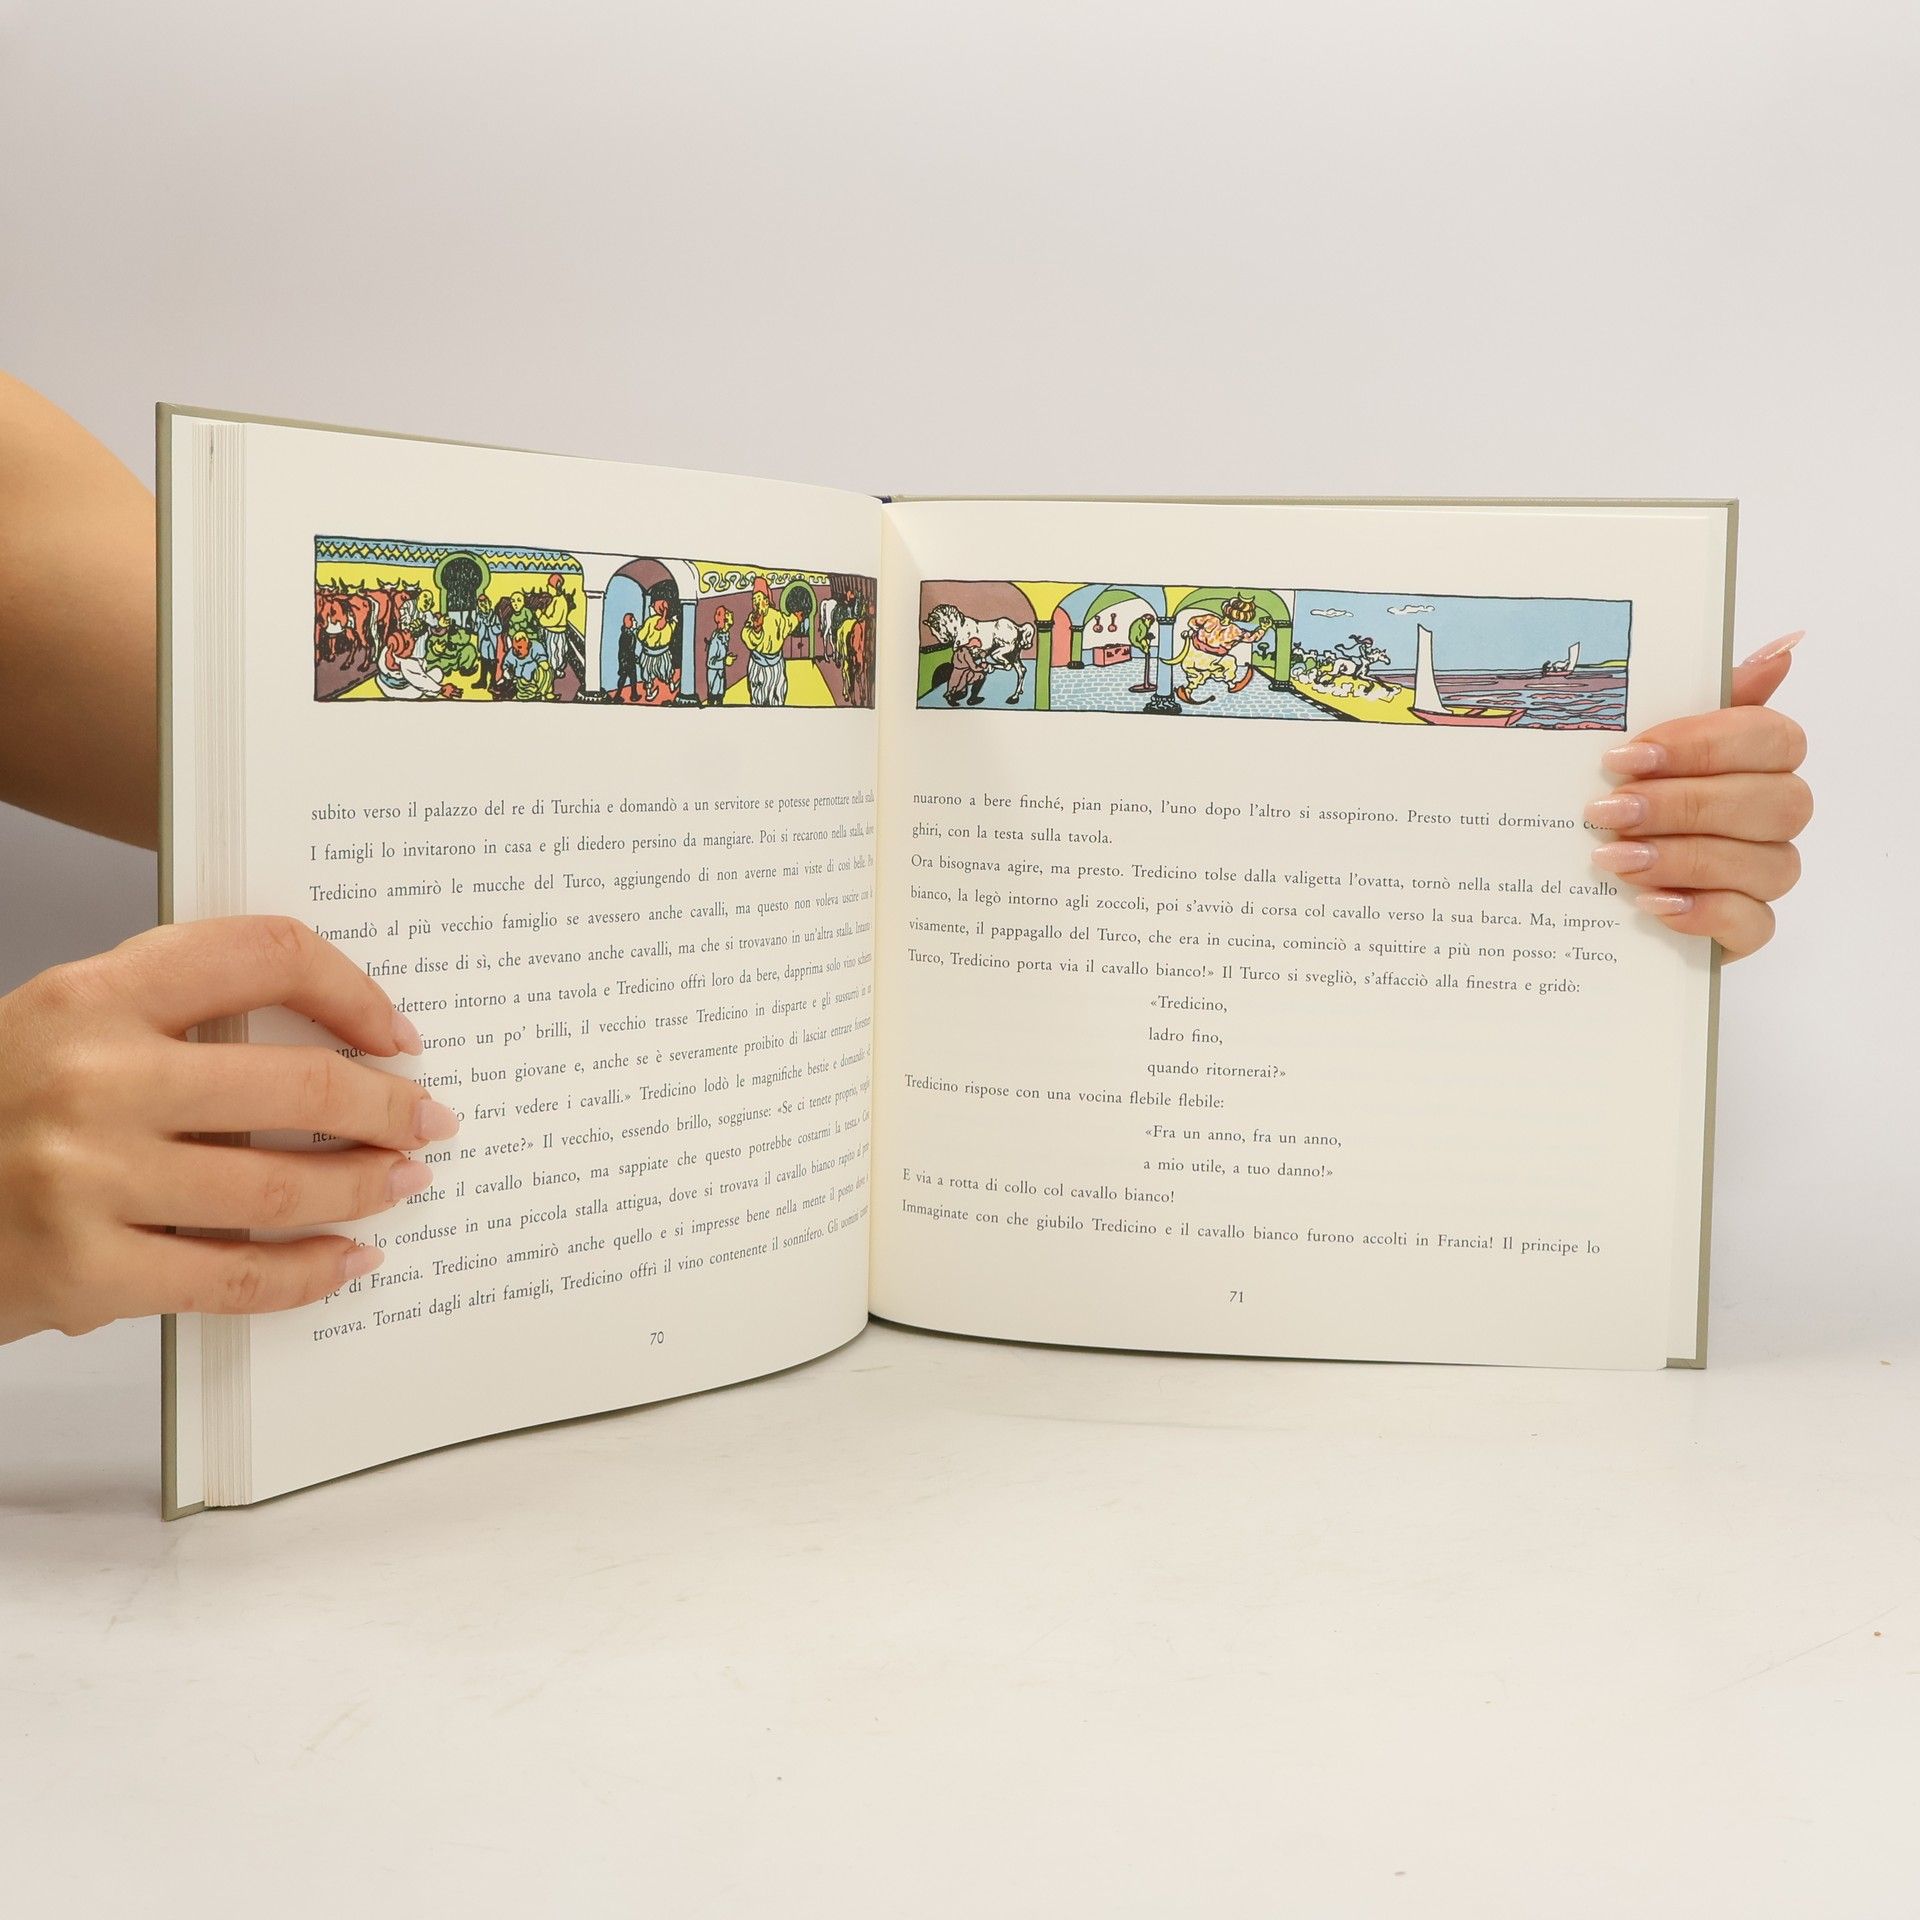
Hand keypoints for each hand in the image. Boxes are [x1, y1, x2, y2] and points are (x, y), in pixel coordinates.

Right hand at [0, 917, 458, 1342]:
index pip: (261, 954)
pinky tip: (349, 1259)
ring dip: (366, 1187)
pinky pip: (238, 1277)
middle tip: (432, 1118)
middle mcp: (91, 1078)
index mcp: (92, 996)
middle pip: (296, 1084)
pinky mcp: (85, 1272)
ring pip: (282, 1187)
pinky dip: (311, 1273)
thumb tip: (336, 1045)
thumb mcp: (65, 1030)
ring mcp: (86, 1178)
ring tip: (405, 1182)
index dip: (350, 988)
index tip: (396, 1032)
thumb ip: (176, 1023)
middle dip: (387, 1107)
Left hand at [1586, 633, 1809, 958]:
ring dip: (1685, 859)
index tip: (1625, 757)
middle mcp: (1775, 813)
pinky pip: (1755, 923)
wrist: (1593, 880)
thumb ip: (1707, 694)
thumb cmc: (1631, 794)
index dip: (1702, 746)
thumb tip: (1784, 647)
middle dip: (1682, 805)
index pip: (1770, 738)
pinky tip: (1651, 904)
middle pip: (1771, 803)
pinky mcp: (1747, 927)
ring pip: (1767, 864)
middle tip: (1607, 812)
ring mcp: (1765, 872)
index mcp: (1760, 758)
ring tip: (1614, 859)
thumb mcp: (1647, 740)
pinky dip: (1703, 913)